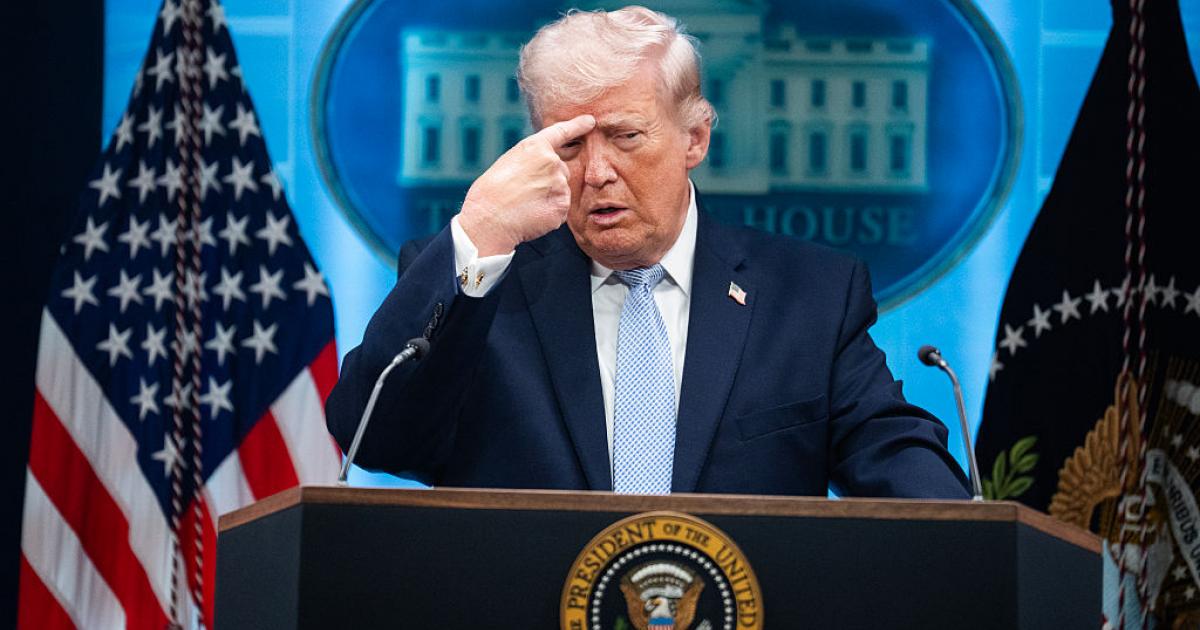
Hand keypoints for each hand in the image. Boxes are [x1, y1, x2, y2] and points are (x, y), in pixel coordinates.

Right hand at [457, 114, 595, 255]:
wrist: (489, 219)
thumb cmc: (492, 192)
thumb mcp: (509, 162)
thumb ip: (533, 159)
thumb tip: (551, 166)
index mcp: (535, 147)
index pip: (562, 132)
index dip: (578, 125)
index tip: (590, 121)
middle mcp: (552, 162)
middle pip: (561, 169)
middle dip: (548, 179)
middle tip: (524, 190)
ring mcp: (559, 184)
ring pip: (561, 189)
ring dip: (548, 196)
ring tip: (525, 203)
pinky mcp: (562, 206)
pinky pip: (560, 208)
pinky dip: (549, 212)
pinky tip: (532, 214)